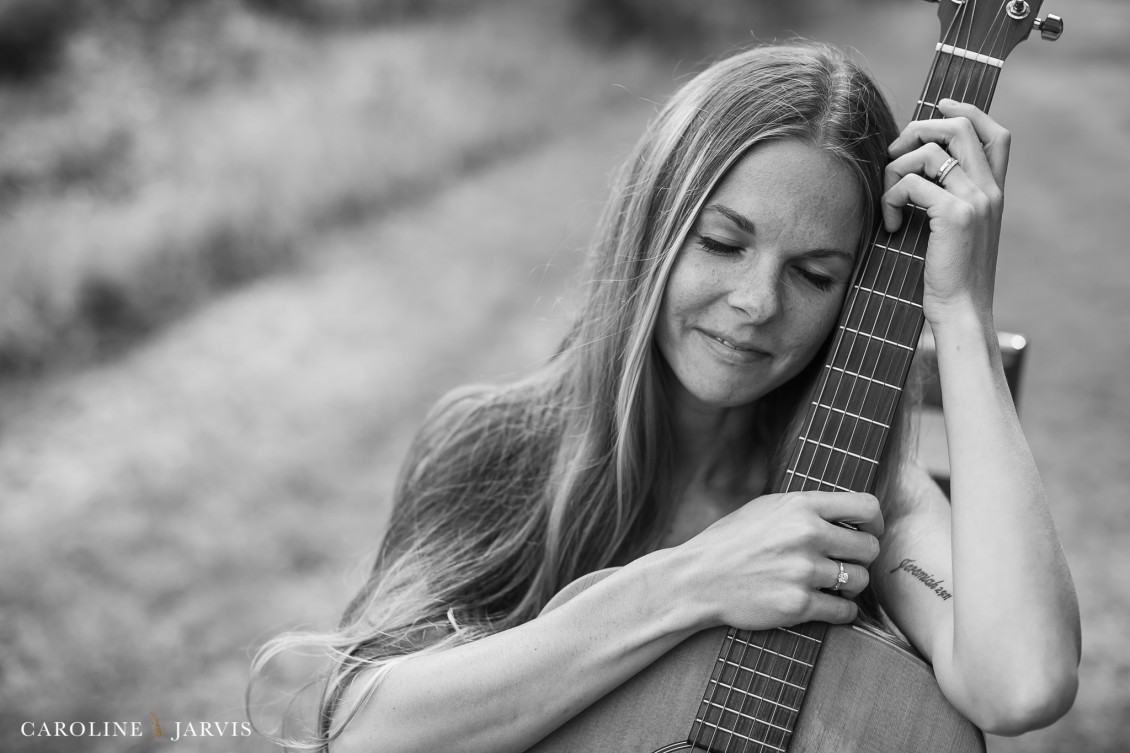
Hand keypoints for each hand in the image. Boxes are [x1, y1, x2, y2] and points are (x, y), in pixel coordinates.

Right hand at [675, 491, 883, 631]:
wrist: (697, 579)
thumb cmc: (730, 541)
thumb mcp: (766, 507)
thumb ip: (806, 507)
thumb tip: (847, 512)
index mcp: (801, 505)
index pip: (866, 506)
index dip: (874, 522)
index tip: (868, 531)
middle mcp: (806, 535)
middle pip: (869, 547)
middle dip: (861, 557)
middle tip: (845, 563)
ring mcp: (804, 571)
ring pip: (860, 580)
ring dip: (851, 586)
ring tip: (831, 584)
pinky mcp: (799, 604)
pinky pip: (845, 611)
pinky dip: (841, 611)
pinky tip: (826, 604)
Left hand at [881, 100, 1009, 329]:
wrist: (961, 312)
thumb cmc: (948, 276)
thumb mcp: (954, 231)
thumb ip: (946, 198)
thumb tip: (912, 166)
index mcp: (994, 192)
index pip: (995, 132)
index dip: (966, 110)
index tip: (937, 107)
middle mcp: (990, 190)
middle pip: (959, 127)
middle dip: (917, 129)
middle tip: (894, 155)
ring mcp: (975, 200)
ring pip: (929, 151)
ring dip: (895, 169)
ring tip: (889, 202)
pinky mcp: (955, 215)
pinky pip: (911, 184)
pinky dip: (890, 200)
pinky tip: (890, 227)